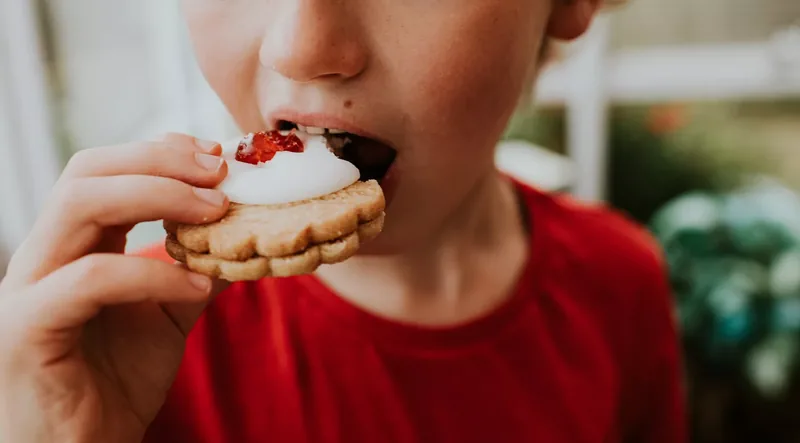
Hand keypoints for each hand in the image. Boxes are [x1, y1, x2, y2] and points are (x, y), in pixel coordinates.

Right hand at [0, 134, 229, 442]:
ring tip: (217, 210)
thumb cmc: (116, 383)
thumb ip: (191, 271)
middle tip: (221, 171)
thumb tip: (237, 236)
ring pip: (79, 206)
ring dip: (157, 196)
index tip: (217, 157)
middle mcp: (43, 257)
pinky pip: (91, 280)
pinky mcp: (29, 329)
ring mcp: (29, 289)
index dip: (161, 153)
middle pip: (88, 173)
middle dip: (160, 161)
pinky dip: (153, 273)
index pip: (104, 171)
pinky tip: (198, 282)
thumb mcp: (168, 316)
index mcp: (72, 246)